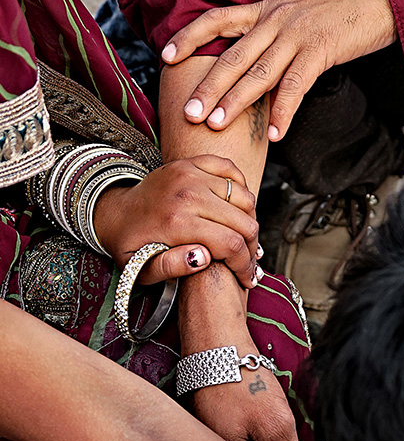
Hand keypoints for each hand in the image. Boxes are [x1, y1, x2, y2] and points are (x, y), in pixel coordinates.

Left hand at [94, 155, 258, 287]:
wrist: (114, 211)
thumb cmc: (130, 245)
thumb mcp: (140, 269)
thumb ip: (172, 267)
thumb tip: (203, 258)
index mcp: (176, 222)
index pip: (231, 244)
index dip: (245, 265)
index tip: (247, 278)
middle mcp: (187, 193)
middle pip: (244, 222)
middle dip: (252, 248)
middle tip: (248, 263)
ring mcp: (190, 173)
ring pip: (244, 198)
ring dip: (249, 221)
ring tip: (242, 239)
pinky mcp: (191, 162)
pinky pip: (232, 171)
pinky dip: (240, 190)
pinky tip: (235, 210)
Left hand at [161, 0, 396, 140]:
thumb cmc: (335, 14)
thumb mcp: (294, 18)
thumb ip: (269, 40)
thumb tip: (250, 73)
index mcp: (264, 10)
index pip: (217, 20)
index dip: (189, 36)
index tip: (165, 56)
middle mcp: (274, 20)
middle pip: (232, 55)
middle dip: (208, 86)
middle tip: (189, 112)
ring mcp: (296, 35)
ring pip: (258, 72)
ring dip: (235, 101)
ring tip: (216, 125)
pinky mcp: (320, 50)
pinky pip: (296, 86)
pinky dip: (284, 112)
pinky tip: (275, 135)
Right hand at [192, 355, 312, 440]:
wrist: (217, 341)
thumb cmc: (240, 380)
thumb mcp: (275, 428)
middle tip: (275, 425)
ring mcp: (212, 436)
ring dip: (265, 437)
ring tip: (263, 410)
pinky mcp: (215, 419)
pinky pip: (243, 431)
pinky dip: (255, 421)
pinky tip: (256, 404)